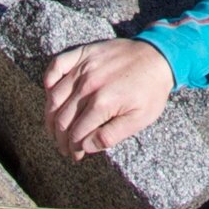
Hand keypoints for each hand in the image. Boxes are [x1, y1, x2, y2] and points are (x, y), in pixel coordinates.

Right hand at [41, 33, 173, 161]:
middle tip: (64, 148)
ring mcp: (84, 67)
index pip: (76, 133)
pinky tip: (51, 94)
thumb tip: (86, 147)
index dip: (73, 148)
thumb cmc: (150, 90)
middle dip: (60, 138)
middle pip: (62, 118)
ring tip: (54, 129)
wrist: (159, 56)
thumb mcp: (139, 120)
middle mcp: (88, 85)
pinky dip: (48, 80)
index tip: (75, 155)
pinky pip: (56, 65)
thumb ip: (111, 136)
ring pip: (54, 96)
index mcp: (102, 104)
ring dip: (50, 117)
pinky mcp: (83, 53)